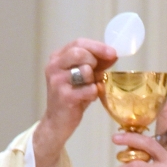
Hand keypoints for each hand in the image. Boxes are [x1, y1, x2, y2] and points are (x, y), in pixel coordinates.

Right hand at [33, 39, 117, 166]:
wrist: (57, 122)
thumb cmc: (72, 97)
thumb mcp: (83, 77)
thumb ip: (96, 64)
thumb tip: (113, 55)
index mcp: (57, 58)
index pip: (78, 43)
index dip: (98, 46)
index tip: (113, 52)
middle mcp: (53, 67)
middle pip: (80, 52)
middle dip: (94, 61)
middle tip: (98, 72)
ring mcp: (57, 81)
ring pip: (85, 70)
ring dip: (93, 80)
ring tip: (88, 88)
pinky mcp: (64, 97)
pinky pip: (89, 89)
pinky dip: (93, 93)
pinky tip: (87, 98)